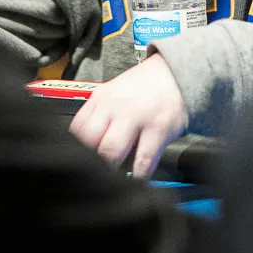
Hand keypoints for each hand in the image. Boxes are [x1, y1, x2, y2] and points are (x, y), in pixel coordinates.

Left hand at [69, 53, 186, 177]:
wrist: (177, 73)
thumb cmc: (144, 87)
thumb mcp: (113, 92)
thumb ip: (97, 115)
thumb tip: (83, 145)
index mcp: (100, 99)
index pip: (76, 129)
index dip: (75, 149)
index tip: (80, 161)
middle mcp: (115, 107)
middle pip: (89, 141)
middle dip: (90, 161)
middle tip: (94, 174)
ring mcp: (136, 117)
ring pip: (111, 151)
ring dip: (110, 169)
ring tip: (113, 178)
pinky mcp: (158, 129)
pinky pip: (143, 159)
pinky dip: (138, 174)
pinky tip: (137, 178)